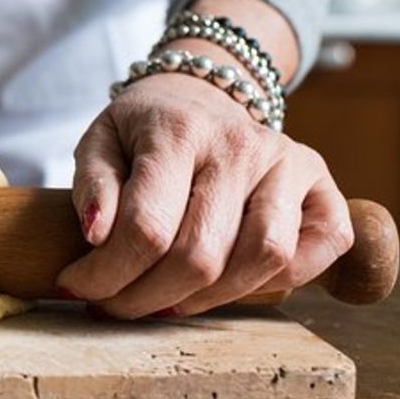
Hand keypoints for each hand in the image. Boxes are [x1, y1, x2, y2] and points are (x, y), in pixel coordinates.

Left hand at [56, 71, 351, 318]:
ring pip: (262, 259)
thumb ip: (92, 185)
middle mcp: (242, 145)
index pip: (146, 226)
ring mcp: (289, 164)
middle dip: (145, 298)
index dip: (107, 274)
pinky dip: (278, 283)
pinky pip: (316, 253)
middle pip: (200, 255)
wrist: (201, 94)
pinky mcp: (323, 187)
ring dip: (206, 300)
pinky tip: (228, 283)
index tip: (76, 286)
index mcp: (179, 131)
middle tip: (113, 304)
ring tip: (164, 301)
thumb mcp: (99, 141)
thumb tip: (96, 235)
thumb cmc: (144, 130)